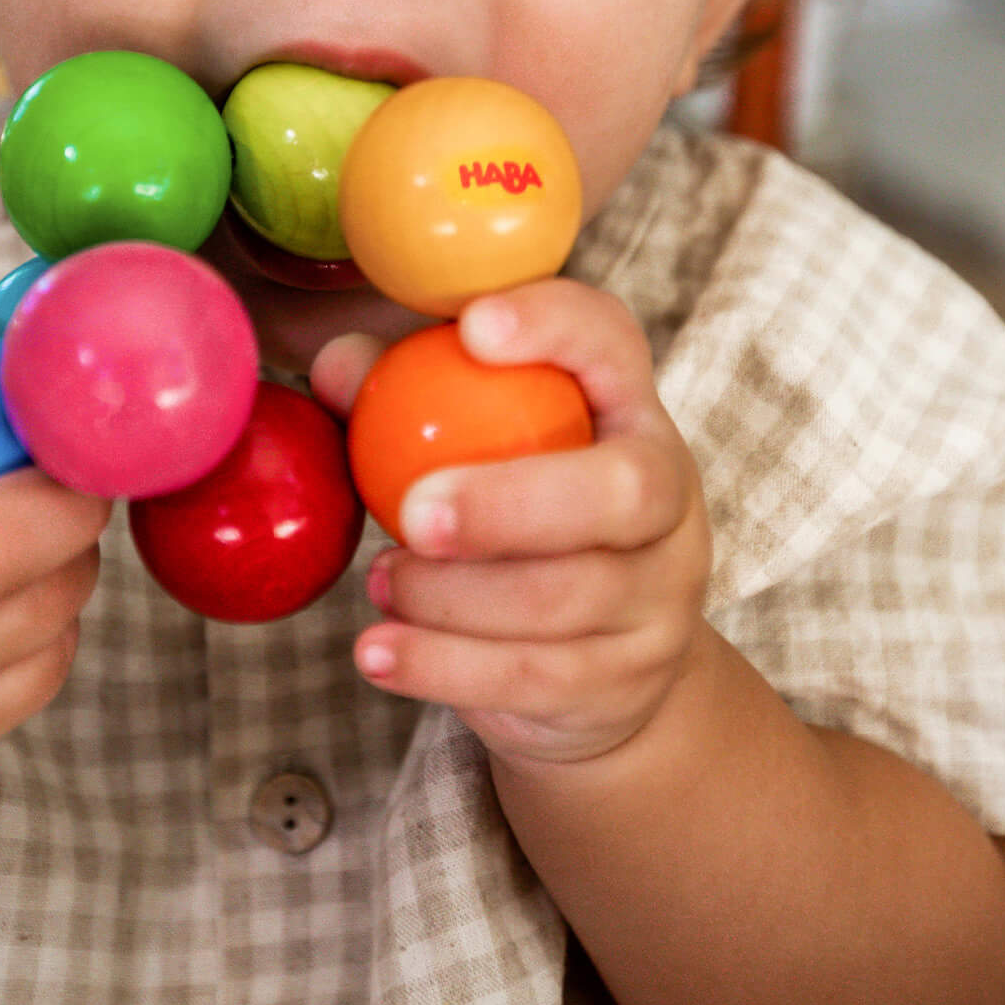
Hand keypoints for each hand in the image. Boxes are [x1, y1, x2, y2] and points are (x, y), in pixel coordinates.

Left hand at [311, 282, 710, 768]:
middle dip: (514, 501)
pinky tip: (379, 651)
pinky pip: (535, 677)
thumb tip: (336, 371)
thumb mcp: (466, 443)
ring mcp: (659, 593)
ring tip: (382, 580)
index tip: (473, 328)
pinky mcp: (627, 679)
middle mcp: (668, 492)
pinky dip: (443, 667)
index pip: (609, 339)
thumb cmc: (513, 510)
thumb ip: (398, 395)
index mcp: (624, 404)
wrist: (599, 656)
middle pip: (625, 492)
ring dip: (451, 597)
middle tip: (413, 513)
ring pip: (567, 598)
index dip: (554, 325)